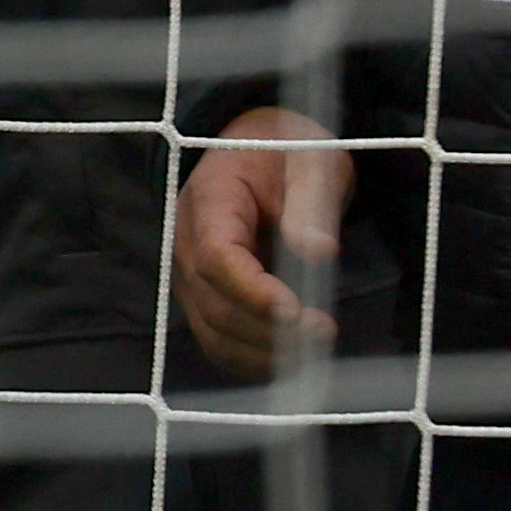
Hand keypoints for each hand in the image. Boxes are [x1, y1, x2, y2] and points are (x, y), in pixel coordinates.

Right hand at [174, 106, 351, 380]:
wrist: (262, 150)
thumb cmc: (287, 153)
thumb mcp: (310, 163)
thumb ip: (311, 203)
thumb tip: (318, 251)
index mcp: (209, 200)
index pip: (215, 257)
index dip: (250, 291)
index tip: (295, 310)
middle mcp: (187, 241)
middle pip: (212, 302)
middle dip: (266, 327)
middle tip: (322, 330)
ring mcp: (190, 272)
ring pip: (211, 329)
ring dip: (260, 350)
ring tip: (312, 349)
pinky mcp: (204, 294)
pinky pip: (217, 337)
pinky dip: (249, 358)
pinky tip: (289, 360)